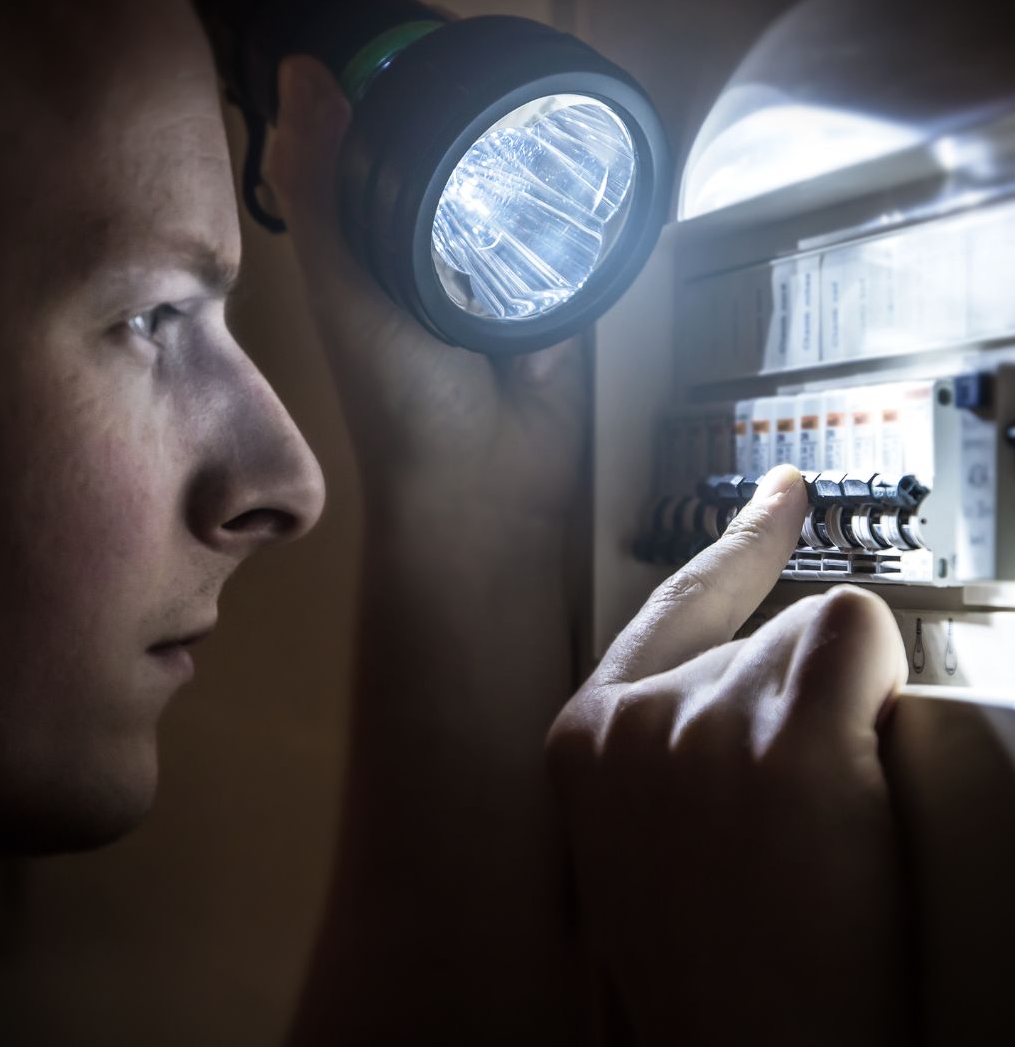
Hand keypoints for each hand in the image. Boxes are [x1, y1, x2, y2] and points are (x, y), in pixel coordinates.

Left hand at [261, 56, 586, 520]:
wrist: (487, 485)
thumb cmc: (400, 401)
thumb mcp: (346, 294)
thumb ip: (324, 196)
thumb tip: (303, 72)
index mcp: (379, 248)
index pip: (391, 145)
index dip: (404, 90)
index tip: (434, 39)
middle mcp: (440, 257)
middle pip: (464, 164)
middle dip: (482, 119)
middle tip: (502, 69)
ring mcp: (505, 279)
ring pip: (522, 198)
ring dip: (537, 164)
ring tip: (550, 107)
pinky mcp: (561, 303)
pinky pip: (573, 243)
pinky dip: (579, 216)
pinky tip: (593, 173)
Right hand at [547, 465, 912, 1044]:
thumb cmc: (707, 967)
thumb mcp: (642, 838)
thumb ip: (668, 745)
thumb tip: (754, 688)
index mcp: (587, 739)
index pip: (672, 606)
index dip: (736, 547)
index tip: (782, 494)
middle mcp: (635, 718)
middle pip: (762, 635)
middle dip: (802, 707)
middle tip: (803, 821)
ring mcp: (705, 724)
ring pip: (815, 642)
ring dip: (842, 721)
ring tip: (822, 838)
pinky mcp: (785, 739)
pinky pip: (855, 639)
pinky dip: (874, 688)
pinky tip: (854, 775)